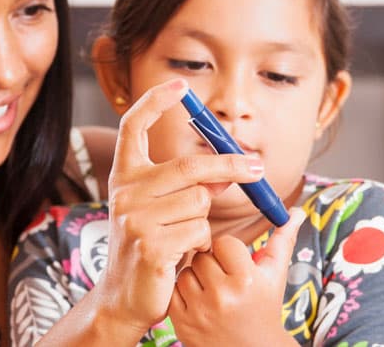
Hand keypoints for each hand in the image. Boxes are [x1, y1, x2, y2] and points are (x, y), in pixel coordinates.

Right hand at [93, 78, 265, 337]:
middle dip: (231, 165)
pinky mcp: (150, 245)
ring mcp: (134, 218)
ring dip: (204, 221)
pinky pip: (199, 231)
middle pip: (191, 165)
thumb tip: (228, 171)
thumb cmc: (149, 247)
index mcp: (124, 176)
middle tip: (258, 167)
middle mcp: (124, 191)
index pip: (132, 127)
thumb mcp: (163, 210)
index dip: (154, 102)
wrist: (124, 297)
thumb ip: (188, 186)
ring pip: (200, 201)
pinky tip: (181, 256)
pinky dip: (200, 244)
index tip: (179, 86)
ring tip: (183, 239)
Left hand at [168, 207, 305, 345]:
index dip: (229, 251)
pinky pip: (173, 290)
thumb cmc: (265, 307)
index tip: (235, 263)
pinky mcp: (182, 323)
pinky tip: (200, 301)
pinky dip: (183, 293)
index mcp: (247, 280)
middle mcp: (222, 296)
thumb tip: (296, 211)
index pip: (224, 242)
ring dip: (196, 277)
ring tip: (212, 290)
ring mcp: (199, 311)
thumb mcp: (276, 275)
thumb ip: (283, 239)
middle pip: (203, 255)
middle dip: (212, 263)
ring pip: (186, 271)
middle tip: (224, 278)